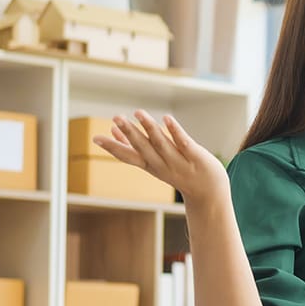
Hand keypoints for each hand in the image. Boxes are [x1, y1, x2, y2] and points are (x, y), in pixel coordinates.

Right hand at [94, 111, 227, 206]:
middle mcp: (162, 165)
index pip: (129, 157)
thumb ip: (134, 147)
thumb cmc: (177, 172)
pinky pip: (184, 143)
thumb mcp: (153, 163)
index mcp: (150, 166)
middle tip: (116, 117)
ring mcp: (179, 162)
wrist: (208, 193)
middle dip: (129, 133)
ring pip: (161, 143)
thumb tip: (113, 131)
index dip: (113, 148)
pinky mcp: (196, 157)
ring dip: (149, 127)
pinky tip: (166, 118)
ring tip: (137, 112)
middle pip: (143, 148)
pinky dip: (175, 131)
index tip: (95, 138)